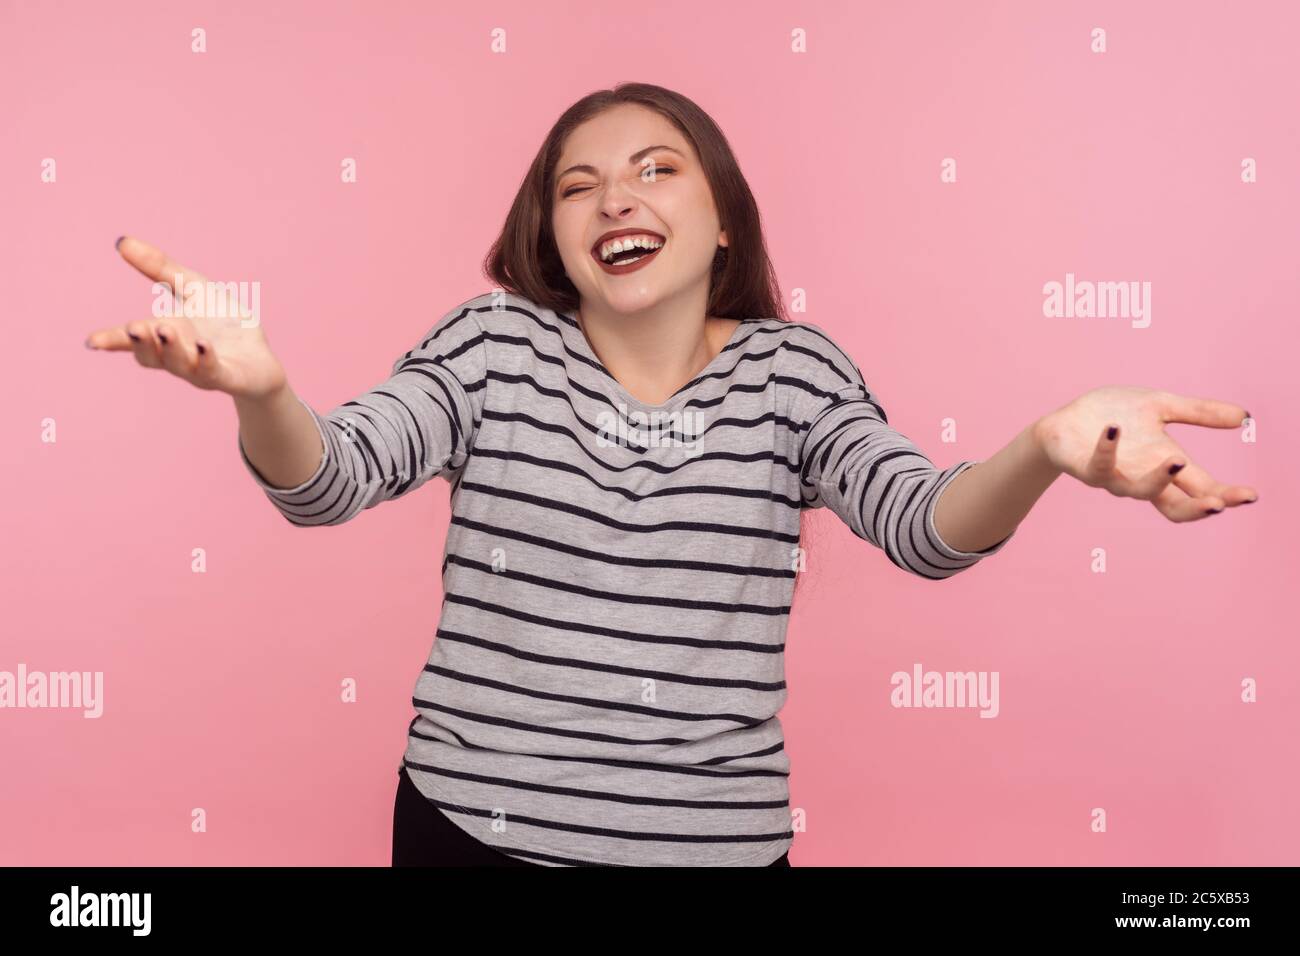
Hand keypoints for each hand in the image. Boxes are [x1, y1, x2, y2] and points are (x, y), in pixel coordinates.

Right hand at [84, 236, 287, 398]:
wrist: (262, 360)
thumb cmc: (224, 324)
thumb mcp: (194, 288)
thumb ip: (161, 268)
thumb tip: (121, 241)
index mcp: (165, 335)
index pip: (133, 341)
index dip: (113, 341)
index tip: (92, 341)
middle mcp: (179, 356)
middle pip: (151, 356)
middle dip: (142, 342)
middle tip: (133, 327)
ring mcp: (203, 369)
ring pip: (180, 364)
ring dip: (171, 348)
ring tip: (165, 328)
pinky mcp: (230, 377)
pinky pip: (214, 371)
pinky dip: (206, 359)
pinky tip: (202, 345)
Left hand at [1032, 386, 1256, 521]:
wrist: (1066, 421)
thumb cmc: (1114, 416)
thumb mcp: (1161, 407)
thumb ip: (1199, 413)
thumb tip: (1245, 417)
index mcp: (1165, 465)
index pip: (1202, 488)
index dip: (1225, 495)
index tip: (1250, 495)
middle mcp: (1143, 477)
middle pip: (1177, 505)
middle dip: (1200, 506)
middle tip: (1220, 502)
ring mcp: (1114, 477)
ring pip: (1140, 491)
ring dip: (1159, 478)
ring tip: (1176, 460)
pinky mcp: (1086, 469)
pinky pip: (1098, 466)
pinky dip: (1107, 448)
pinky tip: (1114, 429)